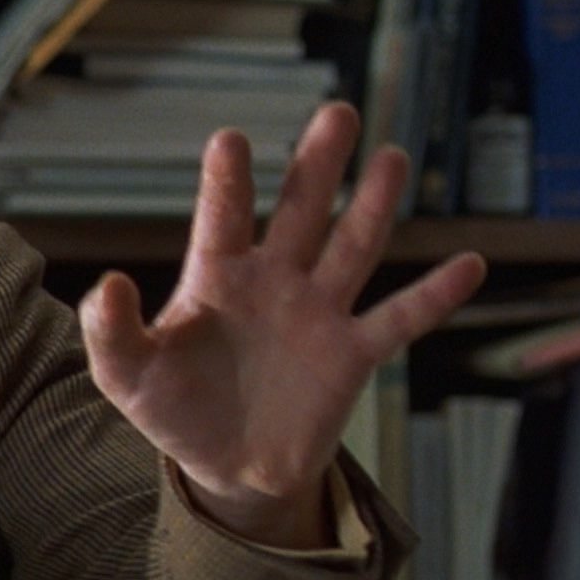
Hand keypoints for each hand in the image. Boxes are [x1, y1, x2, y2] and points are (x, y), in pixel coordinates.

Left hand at [79, 102, 485, 546]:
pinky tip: (470, 262)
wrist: (227, 466)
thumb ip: (112, 332)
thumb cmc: (172, 408)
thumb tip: (109, 285)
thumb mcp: (126, 375)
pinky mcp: (352, 355)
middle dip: (318, 163)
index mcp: (216, 276)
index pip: (223, 219)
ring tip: (392, 157)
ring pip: (353, 246)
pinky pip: (399, 319)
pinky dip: (434, 294)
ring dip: (374, 205)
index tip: (230, 140)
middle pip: (301, 211)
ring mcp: (317, 313)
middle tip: (337, 112)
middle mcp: (273, 280)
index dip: (227, 183)